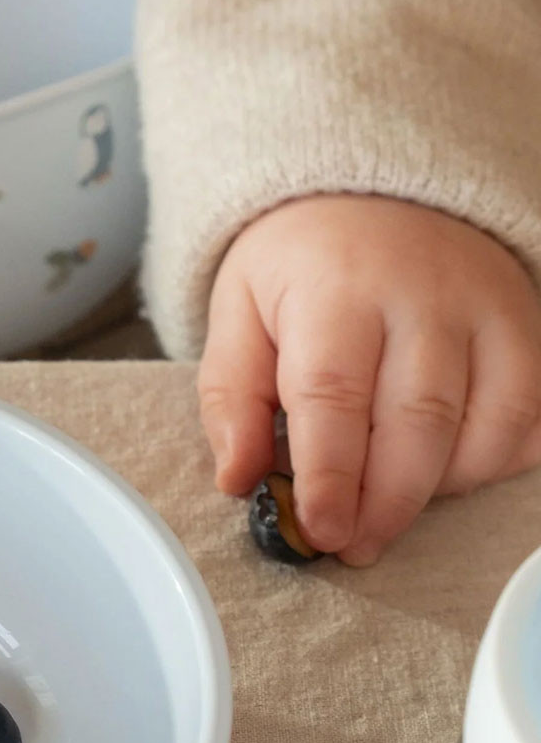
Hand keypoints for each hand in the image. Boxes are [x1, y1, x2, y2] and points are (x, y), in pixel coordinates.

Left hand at [198, 195, 540, 564]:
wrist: (374, 195)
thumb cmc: (298, 267)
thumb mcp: (238, 314)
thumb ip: (232, 398)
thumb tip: (238, 480)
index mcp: (336, 288)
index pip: (335, 395)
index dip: (330, 476)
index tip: (320, 531)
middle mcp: (423, 295)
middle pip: (418, 420)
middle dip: (385, 502)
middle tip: (352, 546)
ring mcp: (488, 309)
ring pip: (487, 426)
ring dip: (437, 490)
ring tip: (386, 513)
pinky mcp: (528, 327)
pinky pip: (530, 418)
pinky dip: (492, 464)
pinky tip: (441, 476)